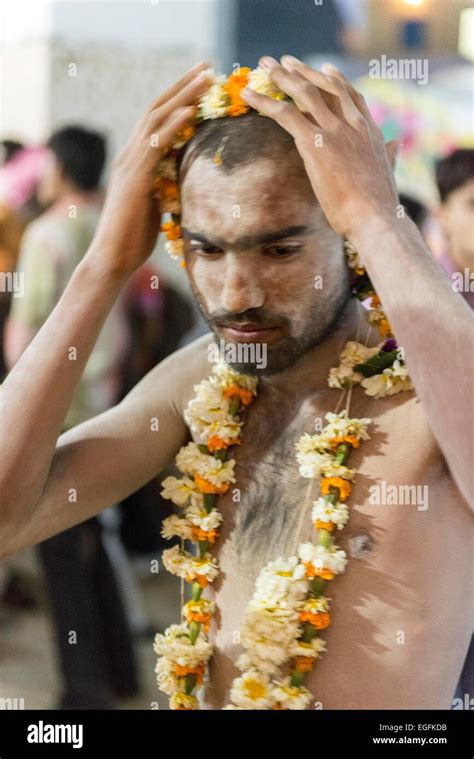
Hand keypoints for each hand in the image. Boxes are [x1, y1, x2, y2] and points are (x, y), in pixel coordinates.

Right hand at [92, 62, 211, 274]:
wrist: (113, 257)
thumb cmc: (135, 237)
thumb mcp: (157, 203)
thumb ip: (168, 184)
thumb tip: (188, 178)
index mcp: (136, 159)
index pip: (158, 119)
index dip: (180, 98)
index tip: (203, 82)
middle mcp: (130, 154)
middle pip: (158, 108)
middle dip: (183, 86)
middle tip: (208, 66)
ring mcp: (129, 164)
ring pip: (156, 118)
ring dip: (183, 96)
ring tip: (206, 77)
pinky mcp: (134, 178)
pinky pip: (154, 144)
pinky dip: (172, 125)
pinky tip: (190, 111)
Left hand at [241, 56, 398, 239]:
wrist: (375, 218)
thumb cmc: (379, 206)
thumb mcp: (388, 173)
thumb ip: (389, 156)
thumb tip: (394, 145)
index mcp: (370, 132)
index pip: (351, 97)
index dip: (336, 82)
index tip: (325, 70)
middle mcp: (353, 124)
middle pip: (325, 86)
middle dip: (304, 71)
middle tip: (285, 62)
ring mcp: (334, 131)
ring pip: (304, 93)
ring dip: (281, 77)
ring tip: (264, 66)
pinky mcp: (314, 142)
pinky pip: (284, 114)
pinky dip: (264, 101)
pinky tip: (249, 94)